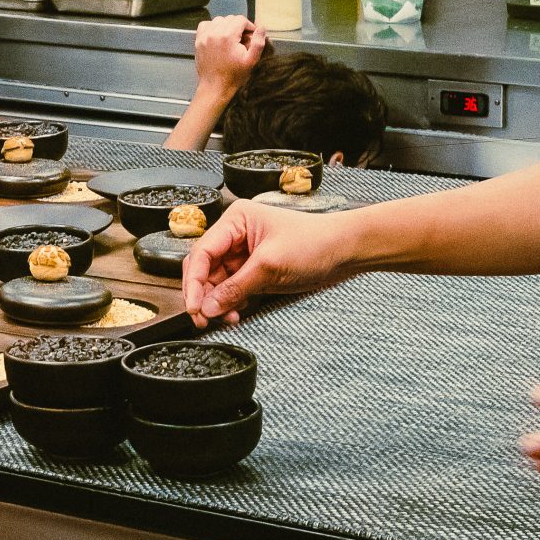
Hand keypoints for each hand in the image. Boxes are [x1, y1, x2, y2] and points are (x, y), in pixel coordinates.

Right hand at [183, 200, 355, 325]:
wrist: (345, 251)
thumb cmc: (314, 244)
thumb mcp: (270, 266)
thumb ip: (235, 287)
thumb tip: (207, 307)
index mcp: (236, 220)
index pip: (202, 252)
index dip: (194, 281)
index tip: (194, 307)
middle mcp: (236, 235)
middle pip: (205, 268)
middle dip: (203, 294)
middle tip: (204, 319)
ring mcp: (245, 254)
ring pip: (217, 282)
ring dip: (218, 302)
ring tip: (226, 318)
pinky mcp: (255, 270)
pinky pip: (233, 289)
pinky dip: (231, 303)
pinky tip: (235, 314)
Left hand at [191, 16, 267, 98]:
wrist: (215, 87)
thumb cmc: (233, 76)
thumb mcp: (251, 61)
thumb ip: (258, 42)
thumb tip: (261, 28)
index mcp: (227, 36)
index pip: (240, 19)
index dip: (249, 25)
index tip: (252, 34)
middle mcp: (214, 33)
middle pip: (230, 18)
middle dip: (239, 26)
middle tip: (243, 39)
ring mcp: (204, 37)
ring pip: (218, 20)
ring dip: (227, 25)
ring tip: (232, 38)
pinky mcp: (199, 41)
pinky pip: (206, 25)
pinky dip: (213, 27)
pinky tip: (218, 36)